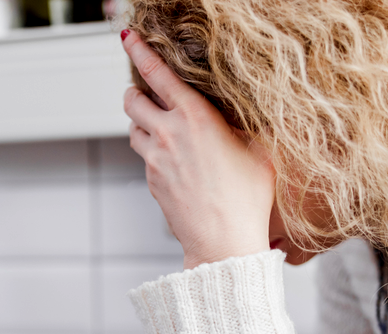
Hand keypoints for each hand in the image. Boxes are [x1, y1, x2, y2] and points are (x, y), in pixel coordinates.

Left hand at [121, 31, 274, 269]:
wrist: (224, 241)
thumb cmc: (248, 198)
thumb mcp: (258, 150)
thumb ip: (241, 125)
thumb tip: (239, 116)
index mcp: (195, 116)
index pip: (157, 74)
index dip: (139, 52)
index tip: (129, 39)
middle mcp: (168, 133)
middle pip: (132, 100)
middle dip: (136, 92)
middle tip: (147, 93)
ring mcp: (155, 159)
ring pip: (132, 128)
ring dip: (142, 123)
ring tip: (161, 128)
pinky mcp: (151, 180)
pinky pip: (144, 156)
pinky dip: (153, 151)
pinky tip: (175, 161)